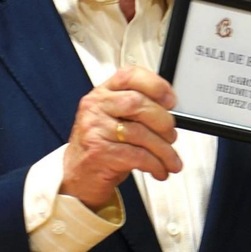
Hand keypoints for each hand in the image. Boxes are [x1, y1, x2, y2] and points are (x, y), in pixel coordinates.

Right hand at [61, 66, 181, 210]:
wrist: (79, 175)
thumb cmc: (103, 146)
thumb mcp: (115, 119)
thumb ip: (138, 109)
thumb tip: (170, 110)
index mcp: (103, 94)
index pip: (129, 76)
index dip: (155, 84)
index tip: (170, 100)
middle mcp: (96, 107)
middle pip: (138, 103)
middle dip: (163, 122)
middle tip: (171, 136)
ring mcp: (95, 129)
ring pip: (141, 133)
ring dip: (164, 150)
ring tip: (170, 159)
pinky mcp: (99, 153)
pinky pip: (137, 156)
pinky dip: (155, 164)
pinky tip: (159, 169)